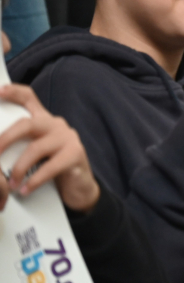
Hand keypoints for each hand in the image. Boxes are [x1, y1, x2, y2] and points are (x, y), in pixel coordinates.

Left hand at [0, 85, 99, 212]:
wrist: (78, 187)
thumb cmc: (50, 169)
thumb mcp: (34, 154)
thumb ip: (19, 146)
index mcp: (44, 121)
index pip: (29, 99)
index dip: (14, 93)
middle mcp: (56, 125)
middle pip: (28, 123)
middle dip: (5, 139)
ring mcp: (68, 138)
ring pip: (36, 148)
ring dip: (19, 169)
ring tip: (10, 184)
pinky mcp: (76, 154)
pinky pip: (50, 167)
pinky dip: (34, 180)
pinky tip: (25, 189)